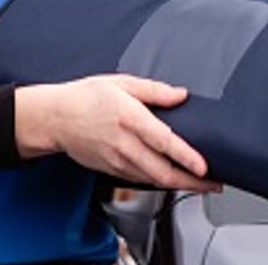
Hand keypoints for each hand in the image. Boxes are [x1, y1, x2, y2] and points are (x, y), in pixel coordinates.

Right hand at [15, 74, 219, 192]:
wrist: (55, 118)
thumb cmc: (86, 98)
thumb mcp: (121, 83)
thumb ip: (154, 90)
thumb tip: (180, 95)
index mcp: (130, 118)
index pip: (164, 142)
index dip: (186, 157)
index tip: (204, 167)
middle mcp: (124, 144)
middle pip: (162, 171)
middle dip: (191, 182)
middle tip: (213, 184)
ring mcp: (116, 161)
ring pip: (153, 180)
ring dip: (178, 184)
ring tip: (200, 183)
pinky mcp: (111, 171)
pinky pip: (140, 180)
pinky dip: (160, 182)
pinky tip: (172, 179)